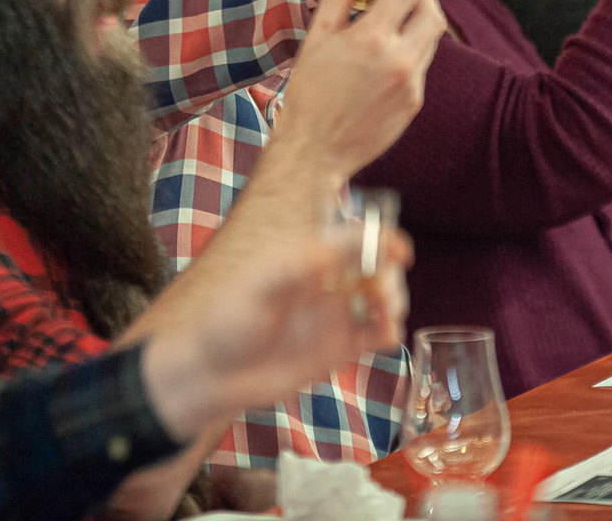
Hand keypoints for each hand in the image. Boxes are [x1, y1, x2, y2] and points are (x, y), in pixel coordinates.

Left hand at [141, 228, 413, 441]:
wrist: (210, 375)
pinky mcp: (339, 348)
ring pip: (381, 298)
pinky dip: (389, 331)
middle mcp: (329, 281)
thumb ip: (298, 265)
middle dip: (389, 274)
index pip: (355, 237)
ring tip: (387, 316)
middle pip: (376, 266)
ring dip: (393, 301)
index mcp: (310, 256)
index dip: (382, 238)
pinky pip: (375, 335)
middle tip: (385, 294)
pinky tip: (387, 334)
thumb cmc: (226, 320)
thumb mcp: (258, 285)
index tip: (400, 252)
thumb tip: (338, 247)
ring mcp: (336, 314)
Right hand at [273, 0, 445, 177]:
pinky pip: (421, 68)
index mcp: (371, 40)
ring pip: (430, 42)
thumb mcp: (316, 41)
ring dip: (419, 27)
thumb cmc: (308, 94)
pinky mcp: (414, 104)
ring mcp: (410, 85)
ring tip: (393, 27)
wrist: (315, 151)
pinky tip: (385, 62)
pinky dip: (411, 55)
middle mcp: (399, 60)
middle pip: (433, 16)